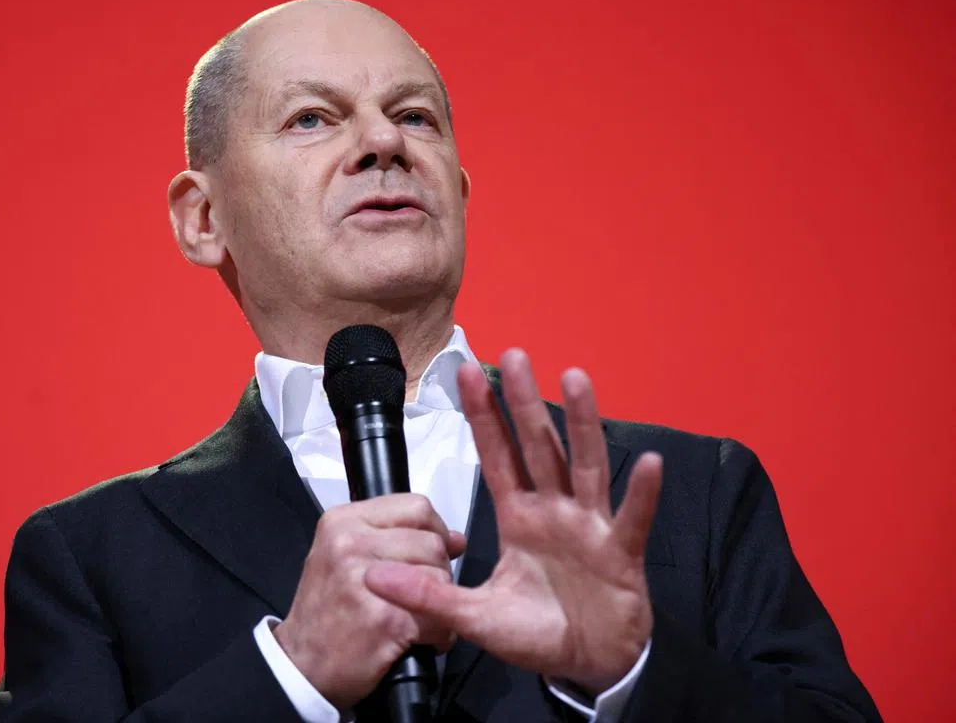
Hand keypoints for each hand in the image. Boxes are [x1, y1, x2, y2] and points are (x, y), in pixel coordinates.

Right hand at [274, 494, 466, 709]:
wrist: (301, 664)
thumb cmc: (327, 610)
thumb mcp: (343, 555)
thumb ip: (395, 538)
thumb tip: (456, 539)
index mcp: (342, 521)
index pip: (416, 507)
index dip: (433, 531)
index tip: (427, 554)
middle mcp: (350, 544)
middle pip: (432, 543)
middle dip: (436, 571)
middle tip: (415, 595)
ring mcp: (368, 581)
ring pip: (440, 578)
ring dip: (439, 604)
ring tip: (415, 617)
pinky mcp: (385, 619)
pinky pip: (439, 618)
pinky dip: (438, 635)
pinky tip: (419, 640)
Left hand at [364, 349, 662, 694]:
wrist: (590, 664)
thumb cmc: (538, 633)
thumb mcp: (474, 617)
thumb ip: (428, 596)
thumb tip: (372, 578)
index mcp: (519, 518)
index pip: (497, 457)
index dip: (484, 417)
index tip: (466, 375)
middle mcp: (554, 510)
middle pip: (538, 446)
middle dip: (523, 402)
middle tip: (512, 356)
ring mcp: (590, 526)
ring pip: (585, 466)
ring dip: (582, 423)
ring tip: (573, 378)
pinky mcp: (621, 553)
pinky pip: (632, 519)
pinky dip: (641, 494)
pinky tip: (647, 463)